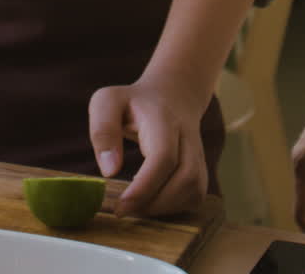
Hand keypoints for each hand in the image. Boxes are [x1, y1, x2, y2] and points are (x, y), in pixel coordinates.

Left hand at [88, 78, 207, 216]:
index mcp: (162, 119)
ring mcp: (198, 152)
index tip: (121, 204)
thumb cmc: (133, 102)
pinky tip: (152, 201)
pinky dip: (175, 208)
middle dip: (155, 203)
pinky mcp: (201, 168)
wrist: (172, 94)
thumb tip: (110, 171)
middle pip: (186, 178)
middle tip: (124, 210)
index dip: (145, 186)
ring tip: (136, 206)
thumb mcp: (108, 102)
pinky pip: (196, 196)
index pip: (164, 156)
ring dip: (165, 208)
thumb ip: (103, 130)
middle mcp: (187, 136)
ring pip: (194, 190)